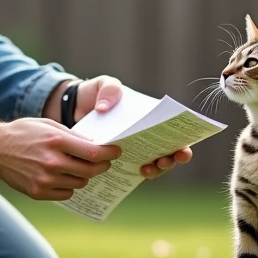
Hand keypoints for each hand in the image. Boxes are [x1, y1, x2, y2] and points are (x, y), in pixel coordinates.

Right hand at [0, 116, 121, 200]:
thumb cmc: (23, 133)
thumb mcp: (49, 125)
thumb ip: (73, 136)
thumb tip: (96, 145)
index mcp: (57, 141)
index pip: (94, 153)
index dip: (110, 153)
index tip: (116, 151)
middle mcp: (53, 162)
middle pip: (91, 170)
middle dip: (102, 165)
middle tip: (104, 162)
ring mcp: (45, 179)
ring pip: (80, 182)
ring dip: (84, 175)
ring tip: (77, 166)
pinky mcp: (38, 192)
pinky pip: (67, 193)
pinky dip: (69, 185)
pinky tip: (62, 176)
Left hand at [69, 76, 192, 179]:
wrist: (74, 107)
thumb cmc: (96, 94)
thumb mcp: (104, 84)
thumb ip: (109, 89)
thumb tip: (104, 108)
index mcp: (149, 116)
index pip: (173, 129)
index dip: (183, 141)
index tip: (183, 149)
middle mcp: (146, 134)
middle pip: (169, 150)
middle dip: (173, 159)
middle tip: (166, 160)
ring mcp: (134, 147)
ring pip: (155, 163)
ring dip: (157, 170)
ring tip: (148, 169)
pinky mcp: (119, 158)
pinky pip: (132, 169)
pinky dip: (137, 173)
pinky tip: (136, 173)